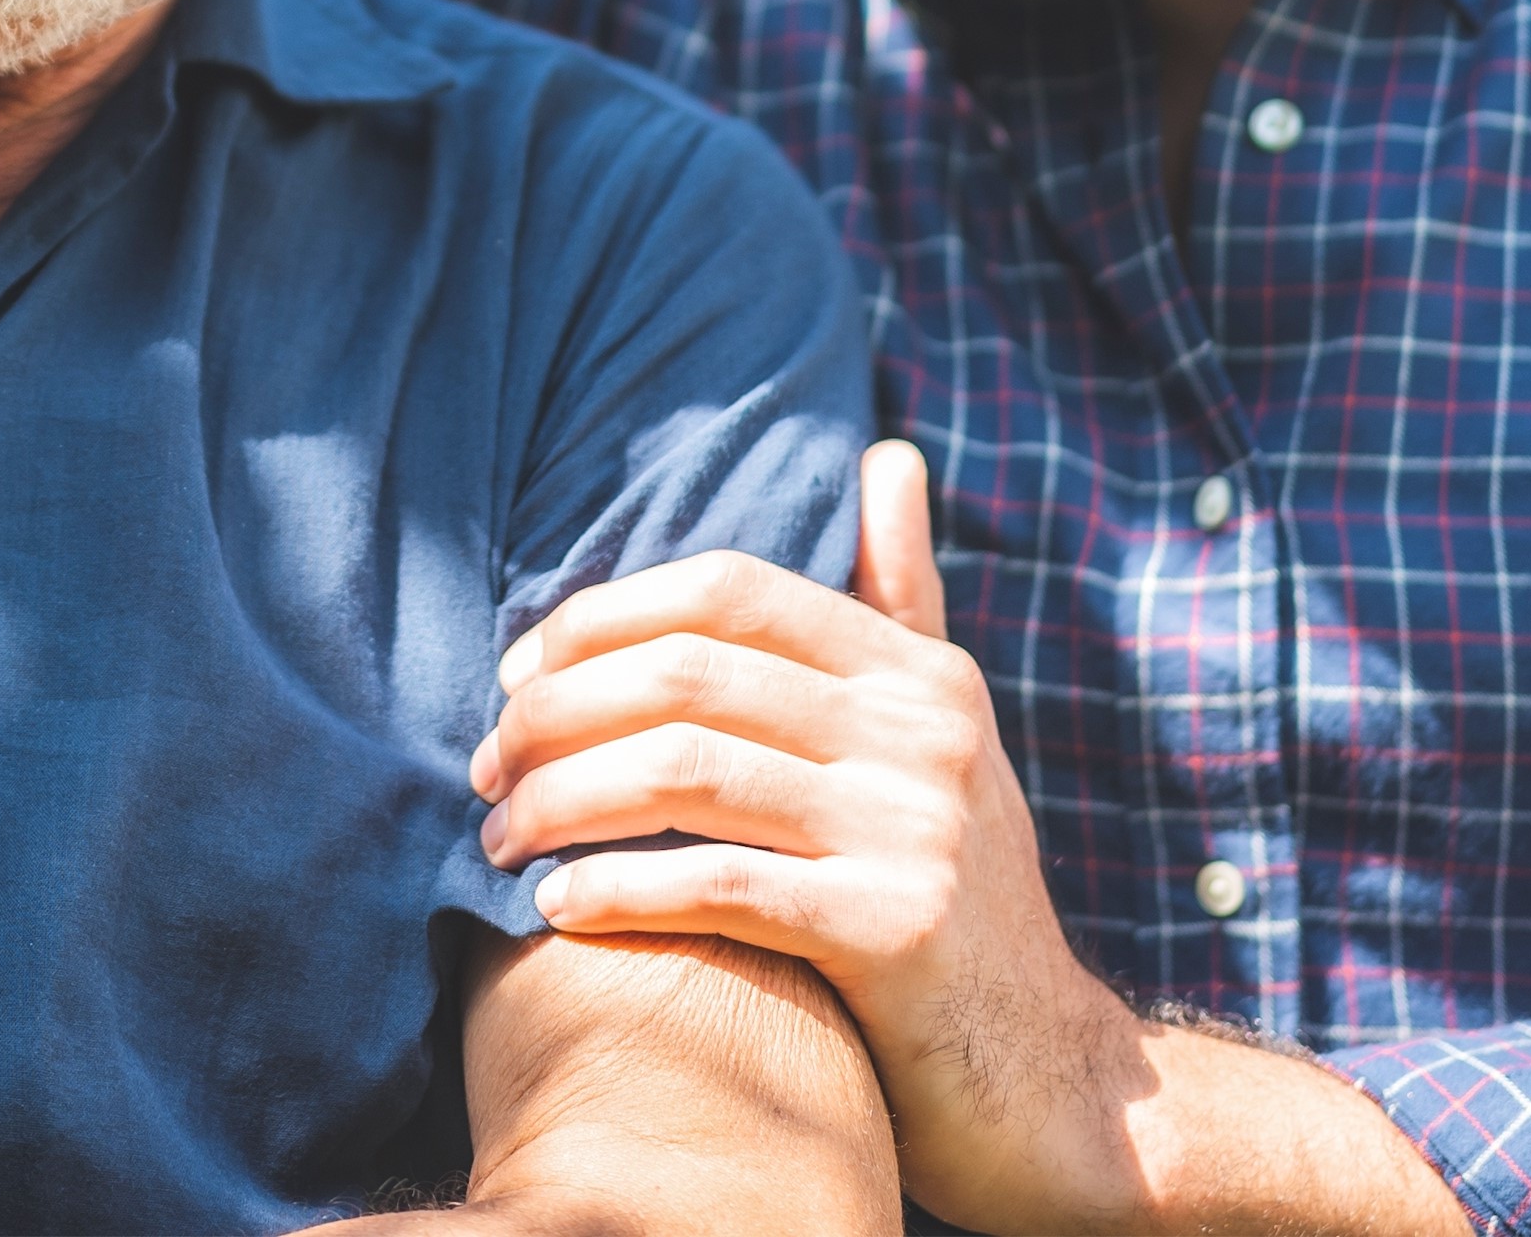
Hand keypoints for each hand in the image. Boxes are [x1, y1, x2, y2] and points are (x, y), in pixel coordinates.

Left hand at [475, 442, 1154, 1232]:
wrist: (1047, 1074)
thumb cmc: (955, 896)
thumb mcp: (939, 740)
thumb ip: (901, 604)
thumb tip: (887, 456)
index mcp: (919, 675)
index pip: (726, 591)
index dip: (600, 619)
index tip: (515, 675)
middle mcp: (924, 735)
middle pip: (684, 676)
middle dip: (554, 717)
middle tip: (484, 771)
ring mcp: (917, 830)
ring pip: (682, 775)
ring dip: (559, 805)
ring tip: (499, 840)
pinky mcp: (898, 932)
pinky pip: (717, 886)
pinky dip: (615, 892)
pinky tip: (558, 909)